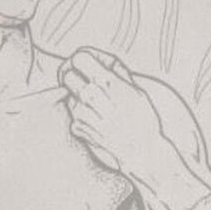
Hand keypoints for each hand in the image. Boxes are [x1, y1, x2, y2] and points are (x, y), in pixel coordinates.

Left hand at [59, 49, 161, 175]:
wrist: (140, 151)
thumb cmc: (143, 120)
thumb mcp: (137, 90)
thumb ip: (118, 72)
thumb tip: (103, 60)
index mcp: (109, 83)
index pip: (80, 58)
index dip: (82, 58)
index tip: (88, 64)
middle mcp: (93, 96)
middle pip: (67, 74)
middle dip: (73, 74)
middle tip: (83, 79)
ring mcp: (83, 114)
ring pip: (69, 94)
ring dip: (78, 96)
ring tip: (96, 104)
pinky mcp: (78, 128)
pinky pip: (72, 114)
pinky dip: (80, 114)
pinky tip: (95, 119)